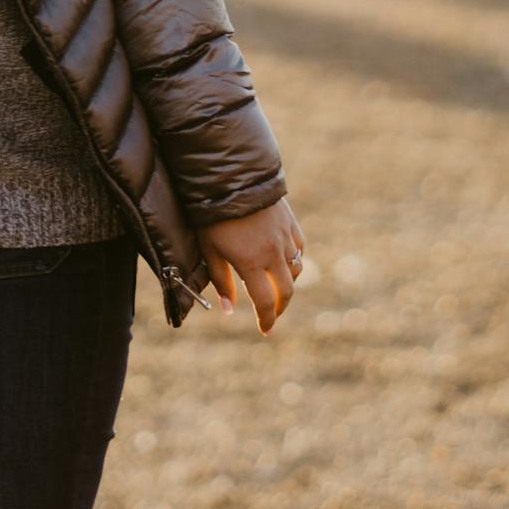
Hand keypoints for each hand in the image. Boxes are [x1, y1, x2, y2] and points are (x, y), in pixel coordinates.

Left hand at [195, 196, 303, 333]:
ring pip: (296, 269)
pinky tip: (285, 262)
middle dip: (281, 307)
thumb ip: (221, 281)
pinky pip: (299, 248)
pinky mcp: (290, 222)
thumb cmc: (212, 215)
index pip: (265, 302)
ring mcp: (284, 237)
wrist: (231, 177)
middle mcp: (273, 253)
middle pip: (287, 290)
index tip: (265, 330)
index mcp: (251, 263)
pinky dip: (295, 260)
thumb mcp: (210, 249)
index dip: (267, 320)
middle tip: (272, 314)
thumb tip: (229, 309)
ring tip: (277, 288)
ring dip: (288, 283)